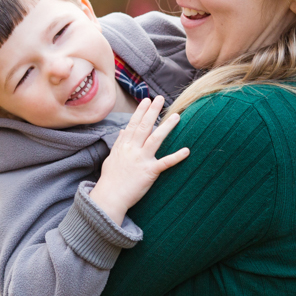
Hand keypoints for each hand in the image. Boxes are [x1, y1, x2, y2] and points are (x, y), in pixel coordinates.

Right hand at [89, 96, 188, 224]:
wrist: (109, 198)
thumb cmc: (110, 180)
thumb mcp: (111, 158)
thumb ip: (118, 143)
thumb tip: (123, 130)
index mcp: (123, 146)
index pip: (133, 124)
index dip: (141, 111)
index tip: (147, 99)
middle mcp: (132, 150)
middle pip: (144, 127)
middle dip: (152, 111)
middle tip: (160, 98)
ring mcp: (141, 160)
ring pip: (155, 139)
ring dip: (166, 127)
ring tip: (176, 116)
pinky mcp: (149, 172)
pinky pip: (165, 163)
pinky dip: (176, 157)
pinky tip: (186, 150)